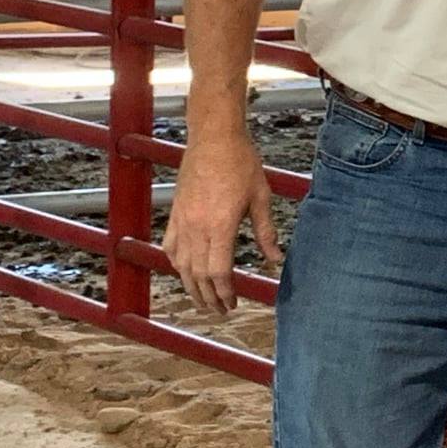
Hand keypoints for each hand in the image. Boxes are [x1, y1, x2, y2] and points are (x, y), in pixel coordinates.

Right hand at [163, 133, 281, 313]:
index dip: (225, 292)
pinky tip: (184, 271)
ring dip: (191, 286)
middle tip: (219, 310)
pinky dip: (177, 264)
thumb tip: (276, 258)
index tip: (232, 303)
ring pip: (181, 265)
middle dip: (208, 297)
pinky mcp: (175, 213)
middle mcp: (197, 228)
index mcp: (221, 226)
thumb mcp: (261, 197)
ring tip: (202, 299)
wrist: (214, 137)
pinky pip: (170, 247)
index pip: (218, 272)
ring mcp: (182, 221)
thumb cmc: (241, 163)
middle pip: (198, 275)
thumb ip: (266, 232)